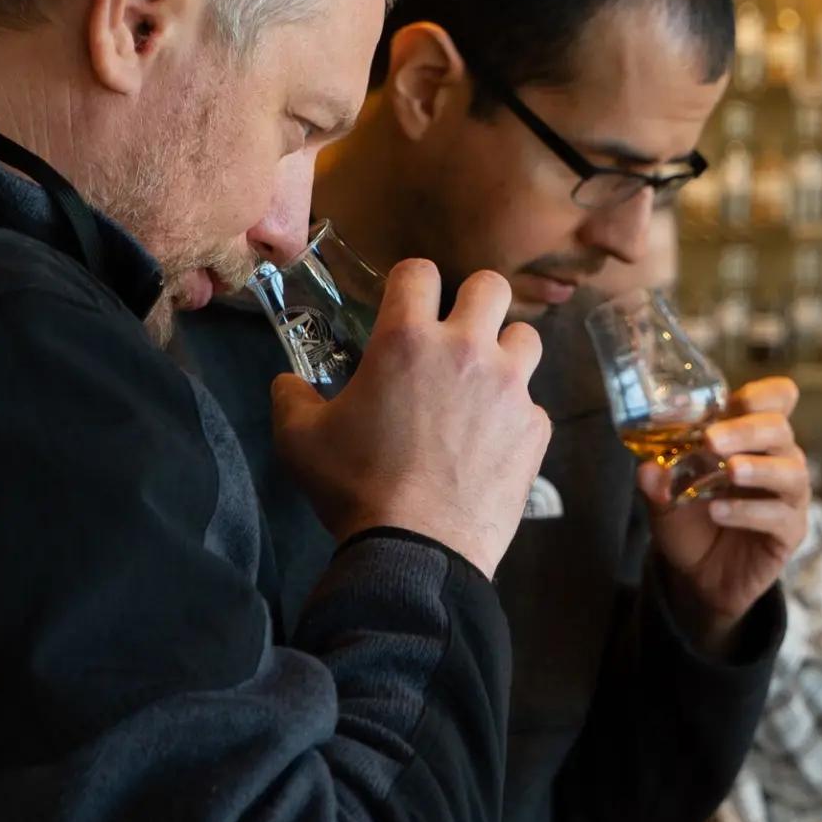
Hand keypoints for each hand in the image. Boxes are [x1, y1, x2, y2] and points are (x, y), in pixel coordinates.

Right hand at [272, 259, 550, 577]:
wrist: (418, 550)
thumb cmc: (355, 488)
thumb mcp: (300, 441)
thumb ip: (291, 399)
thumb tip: (287, 382)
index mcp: (407, 340)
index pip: (418, 271)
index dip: (408, 284)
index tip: (403, 309)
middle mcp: (467, 350)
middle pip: (491, 286)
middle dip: (473, 302)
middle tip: (454, 336)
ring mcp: (510, 388)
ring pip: (527, 338)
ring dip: (506, 352)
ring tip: (484, 384)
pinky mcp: (535, 429)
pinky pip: (532, 405)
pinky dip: (514, 417)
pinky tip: (490, 444)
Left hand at [639, 378, 809, 651]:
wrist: (697, 575)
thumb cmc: (688, 519)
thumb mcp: (663, 495)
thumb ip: (656, 478)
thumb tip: (646, 467)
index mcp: (750, 436)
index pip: (777, 399)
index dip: (762, 395)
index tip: (730, 401)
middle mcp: (777, 458)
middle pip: (779, 429)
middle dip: (745, 430)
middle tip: (711, 440)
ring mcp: (788, 495)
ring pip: (791, 471)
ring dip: (758, 468)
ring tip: (728, 472)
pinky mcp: (789, 531)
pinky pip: (779, 516)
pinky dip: (748, 511)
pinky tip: (719, 513)